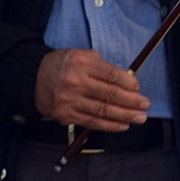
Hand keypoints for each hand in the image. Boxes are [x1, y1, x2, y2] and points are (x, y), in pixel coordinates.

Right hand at [34, 48, 148, 130]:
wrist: (34, 79)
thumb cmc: (62, 66)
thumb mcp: (80, 55)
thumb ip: (101, 66)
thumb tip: (126, 80)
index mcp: (81, 63)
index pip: (110, 74)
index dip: (128, 82)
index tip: (138, 88)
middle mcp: (75, 82)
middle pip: (109, 94)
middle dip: (131, 101)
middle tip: (145, 105)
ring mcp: (70, 100)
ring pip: (102, 110)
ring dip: (124, 116)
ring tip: (139, 118)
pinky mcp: (66, 115)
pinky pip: (92, 122)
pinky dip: (109, 125)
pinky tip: (122, 125)